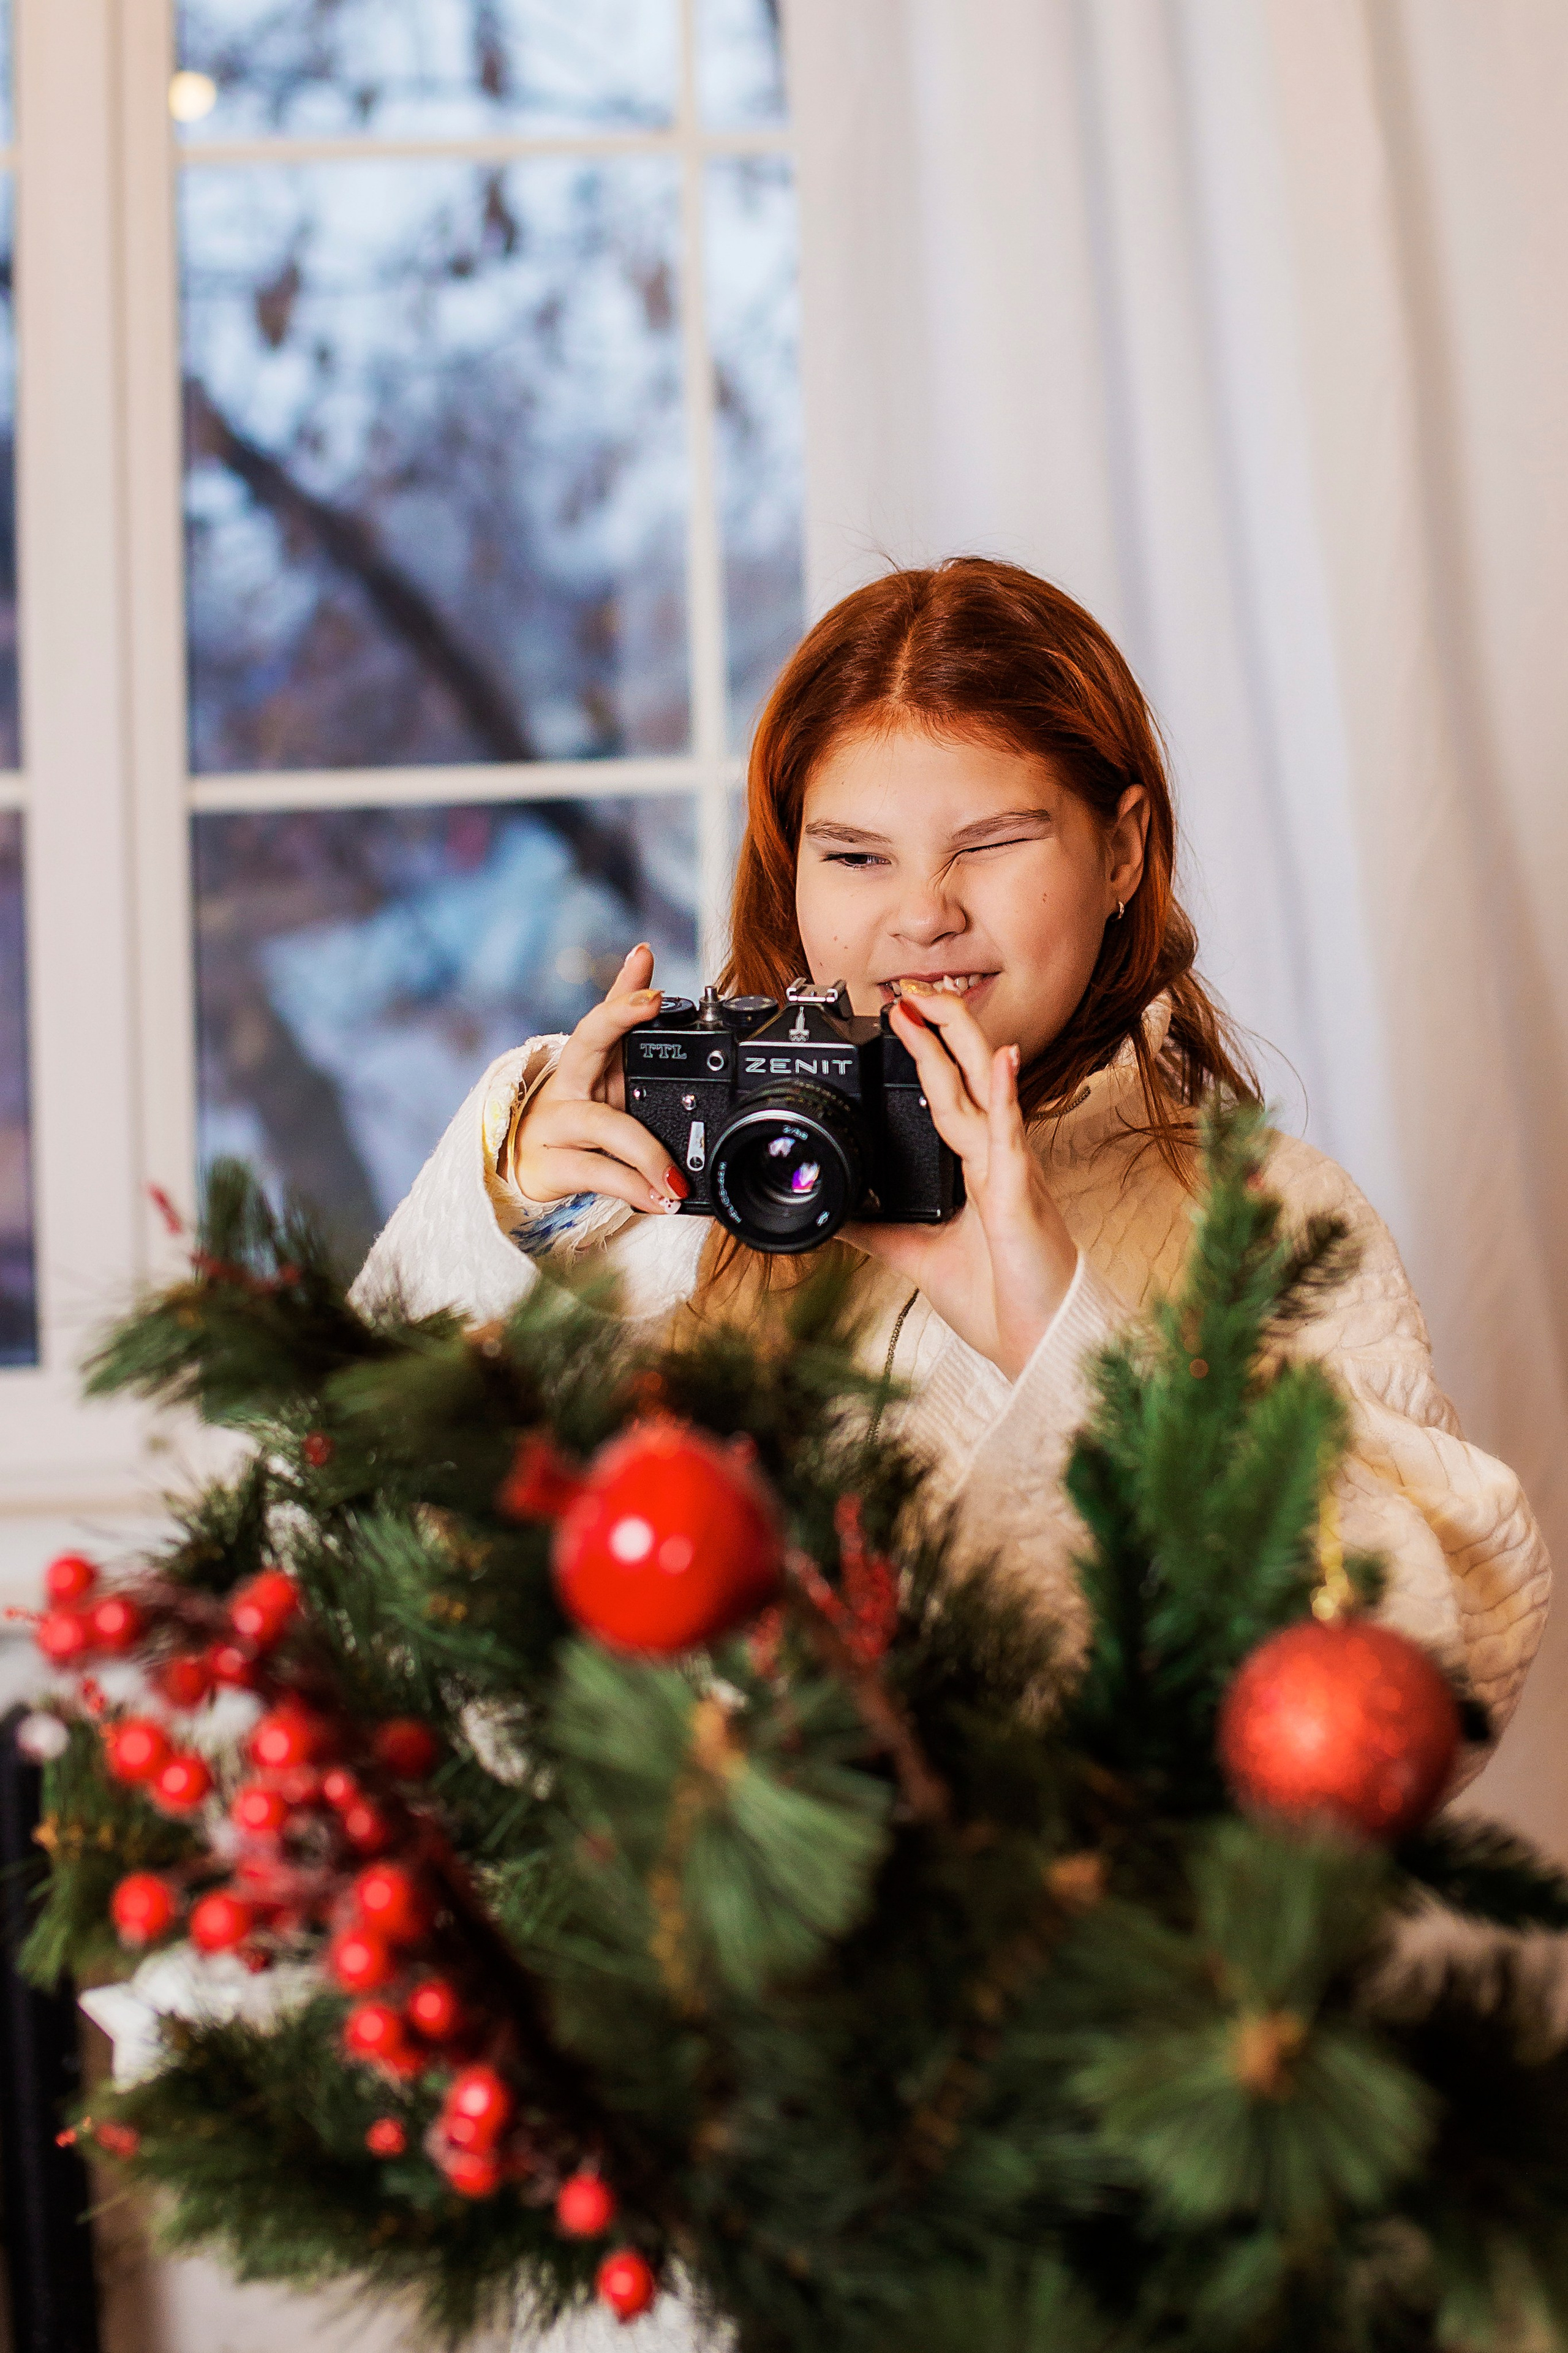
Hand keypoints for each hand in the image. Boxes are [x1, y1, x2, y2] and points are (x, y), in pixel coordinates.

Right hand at [509, 944, 689, 1215]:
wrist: (524, 1163)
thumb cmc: (575, 1110)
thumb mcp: (601, 1066)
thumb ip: (620, 1015)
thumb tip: (643, 953)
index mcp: (586, 1057)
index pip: (602, 1016)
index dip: (625, 998)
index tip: (653, 985)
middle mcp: (569, 1082)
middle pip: (588, 1041)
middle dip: (618, 1020)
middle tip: (653, 1002)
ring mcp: (556, 1124)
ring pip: (604, 1125)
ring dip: (646, 1152)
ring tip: (677, 1177)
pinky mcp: (552, 1167)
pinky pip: (598, 1174)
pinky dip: (633, 1188)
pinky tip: (659, 1199)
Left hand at [842, 987, 1078, 1378]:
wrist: (1034, 1341)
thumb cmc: (995, 1297)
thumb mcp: (915, 1256)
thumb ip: (875, 1230)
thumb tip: (831, 1213)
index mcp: (973, 1168)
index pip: (948, 1094)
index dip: (925, 1054)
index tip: (895, 1016)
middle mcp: (993, 1158)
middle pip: (967, 1075)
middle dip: (938, 1028)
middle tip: (906, 989)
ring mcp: (1010, 1169)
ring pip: (987, 1090)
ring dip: (962, 1042)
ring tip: (936, 1001)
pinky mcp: (1021, 1192)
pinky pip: (1011, 1135)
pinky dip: (1004, 1096)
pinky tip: (1001, 1060)